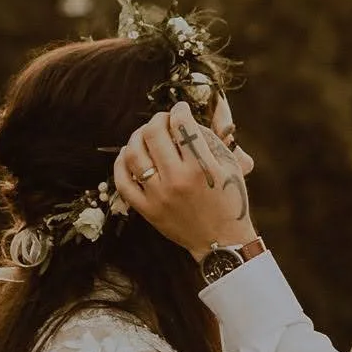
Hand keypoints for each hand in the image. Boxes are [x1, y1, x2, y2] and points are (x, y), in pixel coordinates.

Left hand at [113, 103, 257, 258]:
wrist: (221, 242)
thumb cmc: (229, 201)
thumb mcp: (230, 167)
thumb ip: (210, 140)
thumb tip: (186, 119)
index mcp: (201, 168)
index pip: (182, 125)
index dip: (179, 110)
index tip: (180, 109)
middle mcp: (177, 180)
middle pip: (154, 134)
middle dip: (157, 119)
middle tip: (162, 120)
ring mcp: (158, 196)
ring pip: (133, 154)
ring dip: (137, 137)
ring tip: (145, 135)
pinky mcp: (147, 210)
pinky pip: (123, 182)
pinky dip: (121, 163)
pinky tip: (128, 154)